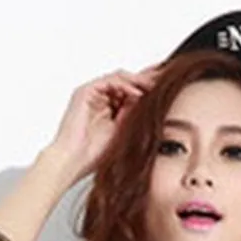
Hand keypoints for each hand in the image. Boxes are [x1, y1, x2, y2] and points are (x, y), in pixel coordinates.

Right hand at [48, 63, 162, 186]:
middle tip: (166, 78)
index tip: (168, 88)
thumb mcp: (123, 133)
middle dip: (146, 80)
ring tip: (154, 86)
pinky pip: (109, 81)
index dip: (148, 89)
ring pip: (119, 78)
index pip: (131, 92)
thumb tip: (153, 102)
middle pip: (127, 81)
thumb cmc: (92, 156)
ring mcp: (92, 94)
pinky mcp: (85, 92)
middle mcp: (100, 99)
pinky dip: (124, 85)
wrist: (72, 163)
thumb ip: (134, 116)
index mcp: (109, 109)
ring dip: (138, 81)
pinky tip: (137, 93)